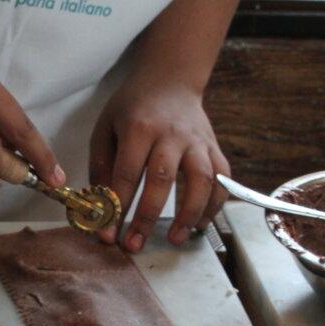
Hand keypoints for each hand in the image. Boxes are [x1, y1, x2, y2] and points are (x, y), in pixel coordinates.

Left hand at [89, 79, 229, 252]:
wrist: (170, 80)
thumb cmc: (132, 108)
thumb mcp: (106, 129)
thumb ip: (102, 167)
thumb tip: (102, 208)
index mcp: (139, 128)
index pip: (126, 173)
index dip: (117, 207)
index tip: (109, 234)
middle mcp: (171, 134)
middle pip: (162, 180)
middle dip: (147, 217)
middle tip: (135, 245)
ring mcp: (197, 140)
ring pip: (201, 180)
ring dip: (190, 213)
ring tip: (176, 239)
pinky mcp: (213, 146)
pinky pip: (222, 177)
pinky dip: (215, 203)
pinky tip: (200, 224)